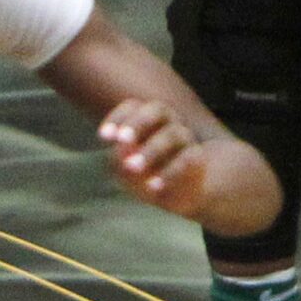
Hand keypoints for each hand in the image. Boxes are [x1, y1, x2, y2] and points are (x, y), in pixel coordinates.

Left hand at [99, 98, 201, 215]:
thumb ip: (121, 156)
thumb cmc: (144, 173)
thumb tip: (124, 149)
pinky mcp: (197, 157)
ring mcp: (184, 138)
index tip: (103, 137)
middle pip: (158, 109)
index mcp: (144, 120)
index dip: (118, 117)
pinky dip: (170, 172)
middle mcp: (167, 123)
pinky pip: (188, 158)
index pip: (133, 107)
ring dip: (150, 150)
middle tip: (121, 141)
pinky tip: (153, 186)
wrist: (178, 193)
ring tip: (131, 167)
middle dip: (138, 123)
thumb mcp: (124, 167)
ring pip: (172, 134)